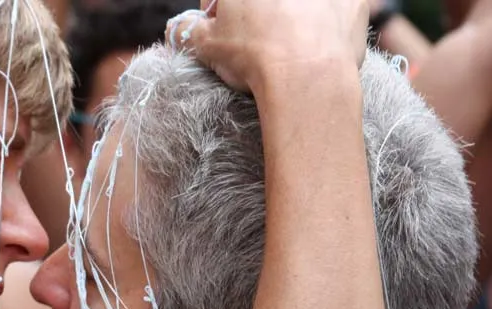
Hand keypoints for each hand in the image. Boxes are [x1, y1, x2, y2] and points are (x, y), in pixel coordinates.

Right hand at [166, 0, 369, 92]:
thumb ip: (187, 32)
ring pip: (298, 6)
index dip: (217, 11)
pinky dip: (326, 20)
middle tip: (254, 40)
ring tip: (285, 46)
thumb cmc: (254, 56)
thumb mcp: (206, 45)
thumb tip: (179, 30)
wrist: (307, 76)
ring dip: (291, 15)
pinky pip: (337, 9)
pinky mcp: (354, 1)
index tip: (221, 30)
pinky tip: (315, 43)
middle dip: (257, 12)